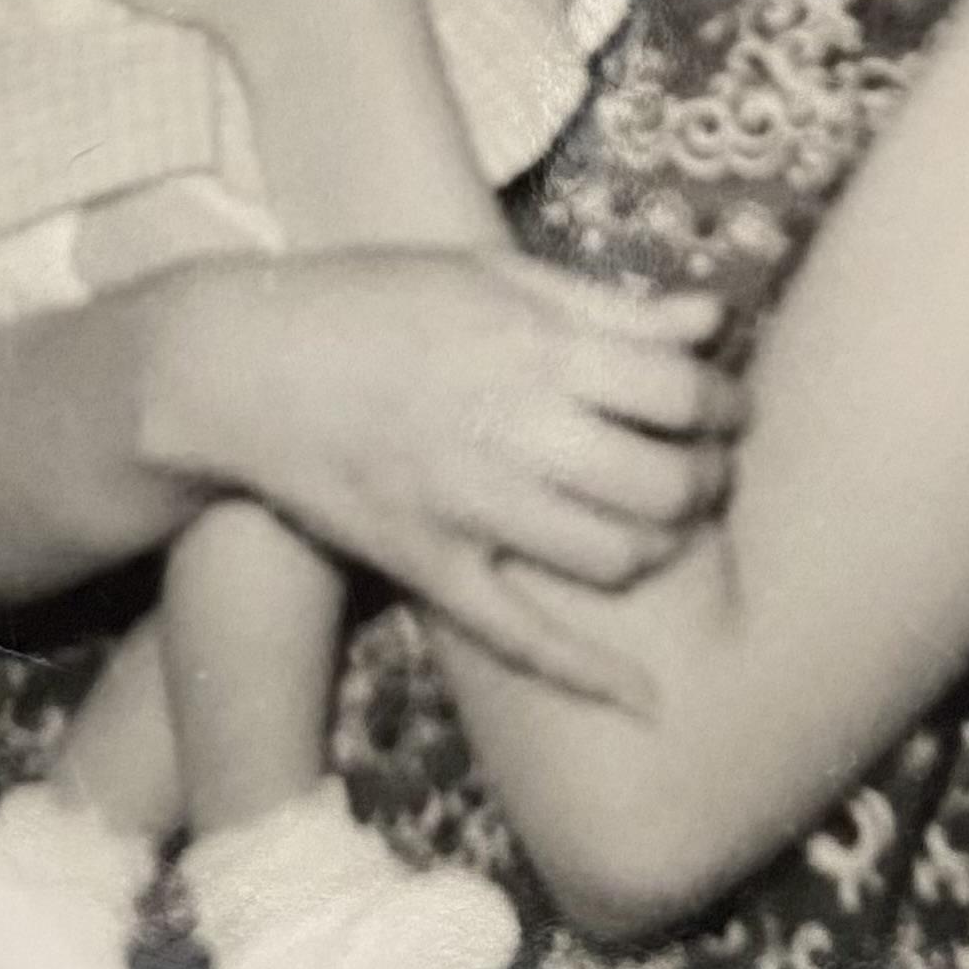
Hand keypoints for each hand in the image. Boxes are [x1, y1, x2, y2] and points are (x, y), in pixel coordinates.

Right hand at [174, 249, 746, 709]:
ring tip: (666, 525)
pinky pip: (522, 637)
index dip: (724, 402)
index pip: (679, 389)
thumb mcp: (488, 271)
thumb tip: (711, 319)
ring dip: (664, 546)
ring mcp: (470, 505)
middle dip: (707, 480)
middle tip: (707, 470)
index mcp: (535, 345)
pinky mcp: (429, 564)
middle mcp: (513, 428)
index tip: (726, 407)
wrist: (242, 363)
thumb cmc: (371, 298)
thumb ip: (604, 300)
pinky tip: (645, 698)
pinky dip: (591, 676)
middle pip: (664, 479)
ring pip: (616, 556)